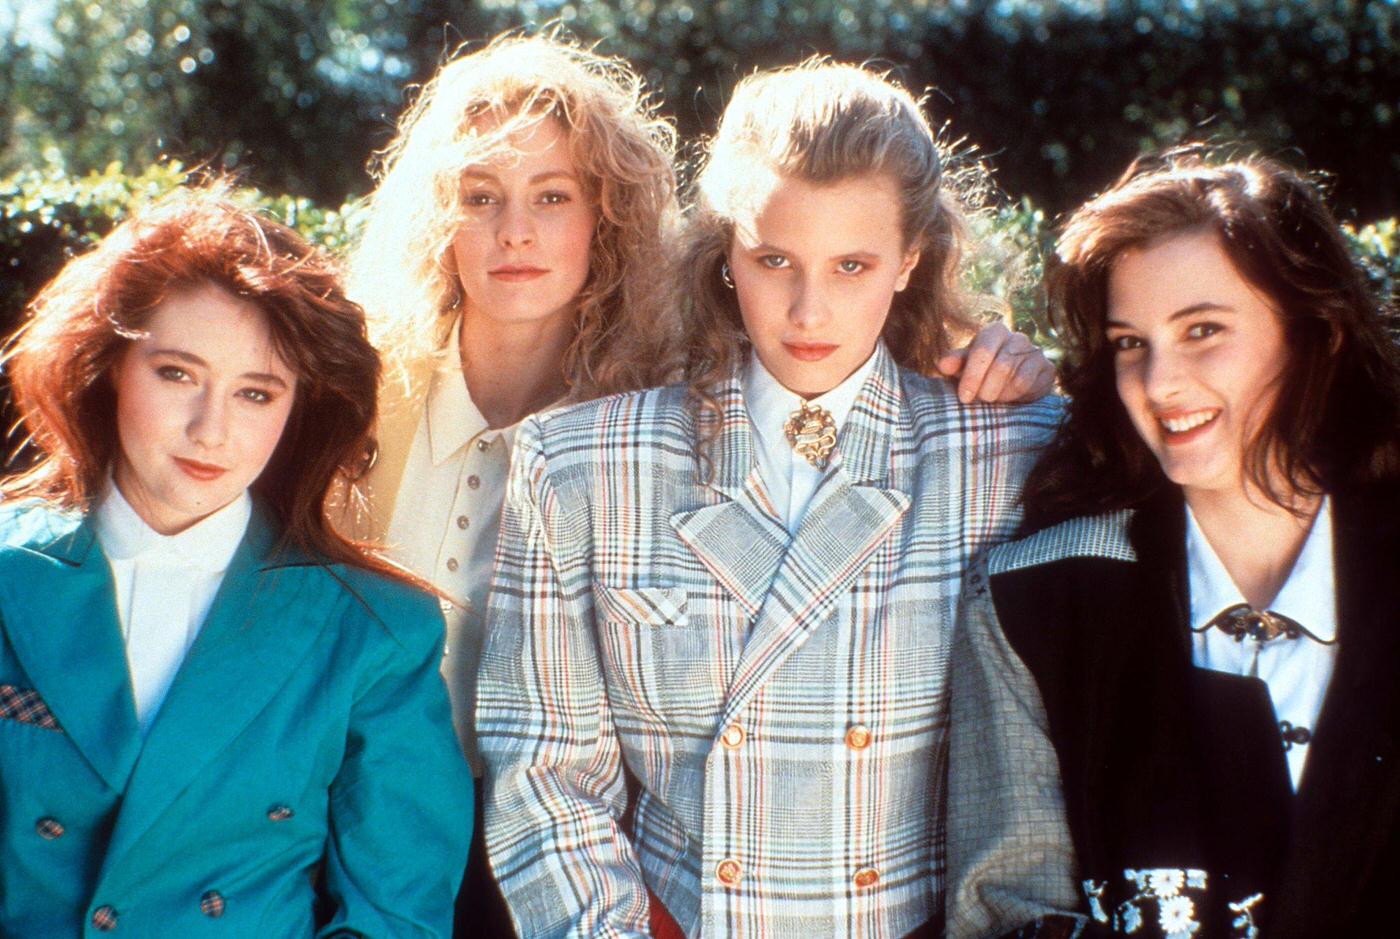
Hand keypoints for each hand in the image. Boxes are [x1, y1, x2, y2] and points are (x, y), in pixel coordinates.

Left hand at [937, 321, 1055, 403]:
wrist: (1009, 383)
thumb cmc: (981, 372)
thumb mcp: (964, 366)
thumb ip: (953, 363)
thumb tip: (942, 364)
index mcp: (994, 332)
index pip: (983, 352)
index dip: (972, 377)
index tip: (964, 397)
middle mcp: (1017, 337)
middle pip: (1001, 367)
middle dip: (986, 389)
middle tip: (979, 401)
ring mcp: (1036, 352)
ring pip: (1017, 379)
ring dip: (1001, 395)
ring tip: (993, 400)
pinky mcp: (1048, 369)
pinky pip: (1030, 386)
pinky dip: (1016, 397)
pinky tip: (1009, 399)